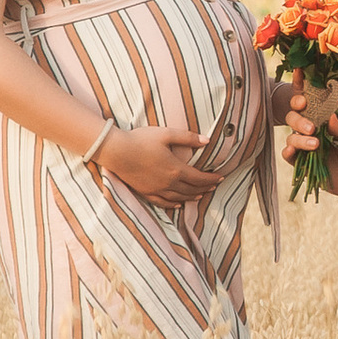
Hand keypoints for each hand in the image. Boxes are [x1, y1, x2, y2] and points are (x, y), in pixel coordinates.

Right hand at [88, 121, 211, 207]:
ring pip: (179, 198)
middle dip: (205, 188)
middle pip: (191, 190)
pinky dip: (173, 204)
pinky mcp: (145, 192)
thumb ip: (188, 137)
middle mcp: (168, 183)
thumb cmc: (141, 139)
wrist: (116, 151)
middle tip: (214, 186)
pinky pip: (162, 202)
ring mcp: (156, 189)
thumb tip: (207, 140)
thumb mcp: (166, 134)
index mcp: (176, 169)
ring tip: (200, 195)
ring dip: (192, 197)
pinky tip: (177, 204)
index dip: (212, 179)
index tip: (221, 178)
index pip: (200, 178)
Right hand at [283, 71, 337, 202]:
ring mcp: (306, 145)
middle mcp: (313, 129)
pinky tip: (292, 152)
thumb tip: (330, 117)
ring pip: (292, 136)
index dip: (304, 85)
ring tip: (315, 142)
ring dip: (299, 137)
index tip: (301, 70)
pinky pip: (289, 155)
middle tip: (307, 111)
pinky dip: (289, 152)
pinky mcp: (302, 162)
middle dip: (298, 113)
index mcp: (326, 119)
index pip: (313, 101)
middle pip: (297, 116)